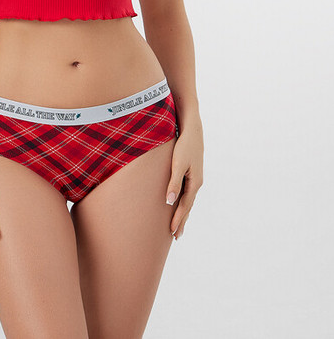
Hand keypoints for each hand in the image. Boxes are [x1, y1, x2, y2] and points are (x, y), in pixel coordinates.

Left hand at [166, 116, 203, 239]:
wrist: (192, 129)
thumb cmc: (183, 146)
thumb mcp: (177, 164)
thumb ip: (174, 183)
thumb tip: (169, 202)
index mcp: (194, 183)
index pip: (185, 206)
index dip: (178, 219)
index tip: (173, 232)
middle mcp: (196, 182)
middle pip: (189, 206)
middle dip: (183, 221)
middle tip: (177, 236)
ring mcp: (195, 178)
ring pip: (188, 200)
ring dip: (183, 213)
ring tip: (179, 225)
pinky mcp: (192, 173)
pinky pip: (188, 192)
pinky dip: (184, 202)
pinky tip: (180, 203)